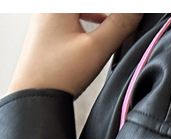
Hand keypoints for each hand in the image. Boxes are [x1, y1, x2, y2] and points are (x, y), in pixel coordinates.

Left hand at [7, 13, 142, 97]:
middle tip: (125, 20)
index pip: (98, 3)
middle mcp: (49, 6)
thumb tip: (137, 10)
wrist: (33, 96)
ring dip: (99, 13)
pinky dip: (89, 15)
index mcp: (59, 4)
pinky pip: (72, 13)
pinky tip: (100, 24)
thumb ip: (120, 24)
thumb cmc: (56, 75)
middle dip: (110, 13)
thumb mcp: (96, 48)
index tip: (134, 15)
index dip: (116, 12)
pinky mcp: (47, 29)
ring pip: (79, 9)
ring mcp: (45, 16)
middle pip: (87, 5)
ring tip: (115, 21)